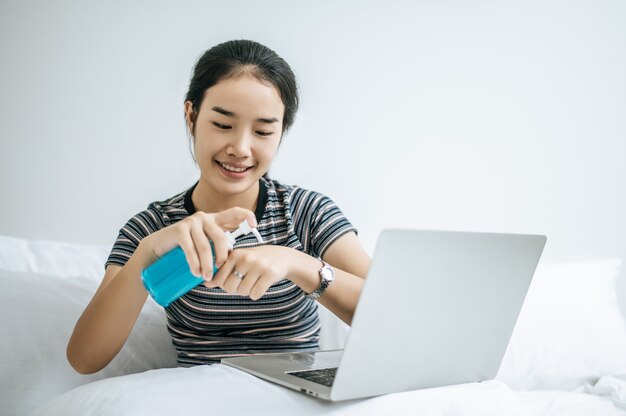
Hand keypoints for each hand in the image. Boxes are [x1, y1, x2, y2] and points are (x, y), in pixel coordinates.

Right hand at [140, 207, 256, 279]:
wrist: (159, 247)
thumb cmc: (187, 248)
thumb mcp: (206, 245)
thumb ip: (219, 248)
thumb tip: (236, 262)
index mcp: (215, 220)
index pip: (234, 213)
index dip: (246, 216)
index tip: (255, 226)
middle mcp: (204, 218)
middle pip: (220, 237)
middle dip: (222, 256)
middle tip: (220, 269)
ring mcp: (191, 222)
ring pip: (205, 246)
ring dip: (207, 265)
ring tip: (206, 277)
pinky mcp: (179, 230)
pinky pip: (190, 248)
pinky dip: (194, 263)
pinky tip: (196, 272)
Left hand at [203, 245, 298, 299]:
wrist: (283, 257)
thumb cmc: (257, 260)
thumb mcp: (239, 261)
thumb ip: (223, 272)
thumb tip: (205, 283)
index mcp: (235, 254)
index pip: (219, 279)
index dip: (224, 285)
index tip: (233, 281)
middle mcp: (246, 258)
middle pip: (229, 287)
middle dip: (236, 289)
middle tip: (245, 282)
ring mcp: (258, 265)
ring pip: (243, 292)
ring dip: (248, 291)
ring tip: (255, 281)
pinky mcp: (270, 273)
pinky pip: (255, 294)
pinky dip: (257, 294)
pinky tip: (262, 284)